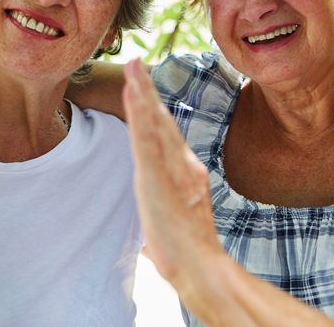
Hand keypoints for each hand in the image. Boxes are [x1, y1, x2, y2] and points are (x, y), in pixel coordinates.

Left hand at [122, 59, 222, 289]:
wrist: (202, 270)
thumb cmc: (187, 258)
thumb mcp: (169, 237)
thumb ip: (159, 235)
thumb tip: (150, 251)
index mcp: (185, 175)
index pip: (165, 137)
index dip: (153, 111)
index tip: (141, 90)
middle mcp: (183, 165)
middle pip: (162, 120)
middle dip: (147, 90)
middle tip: (135, 63)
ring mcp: (172, 169)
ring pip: (154, 123)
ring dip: (141, 92)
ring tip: (131, 68)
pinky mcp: (158, 177)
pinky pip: (147, 139)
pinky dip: (139, 114)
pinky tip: (132, 95)